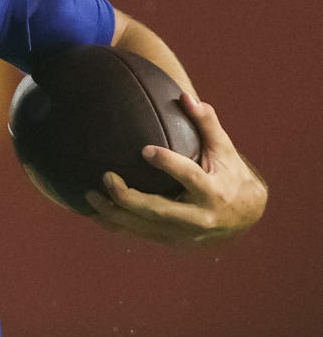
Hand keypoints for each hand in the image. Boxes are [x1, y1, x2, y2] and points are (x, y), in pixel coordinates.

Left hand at [86, 93, 267, 246]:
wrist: (246, 215)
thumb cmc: (230, 173)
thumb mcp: (224, 148)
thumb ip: (206, 122)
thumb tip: (185, 95)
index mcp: (214, 191)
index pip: (189, 176)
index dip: (168, 163)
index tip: (144, 149)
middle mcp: (200, 216)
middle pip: (158, 210)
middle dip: (128, 197)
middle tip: (106, 176)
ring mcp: (185, 233)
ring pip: (144, 227)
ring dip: (113, 213)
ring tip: (90, 194)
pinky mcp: (174, 241)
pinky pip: (140, 235)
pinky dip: (116, 226)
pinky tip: (95, 214)